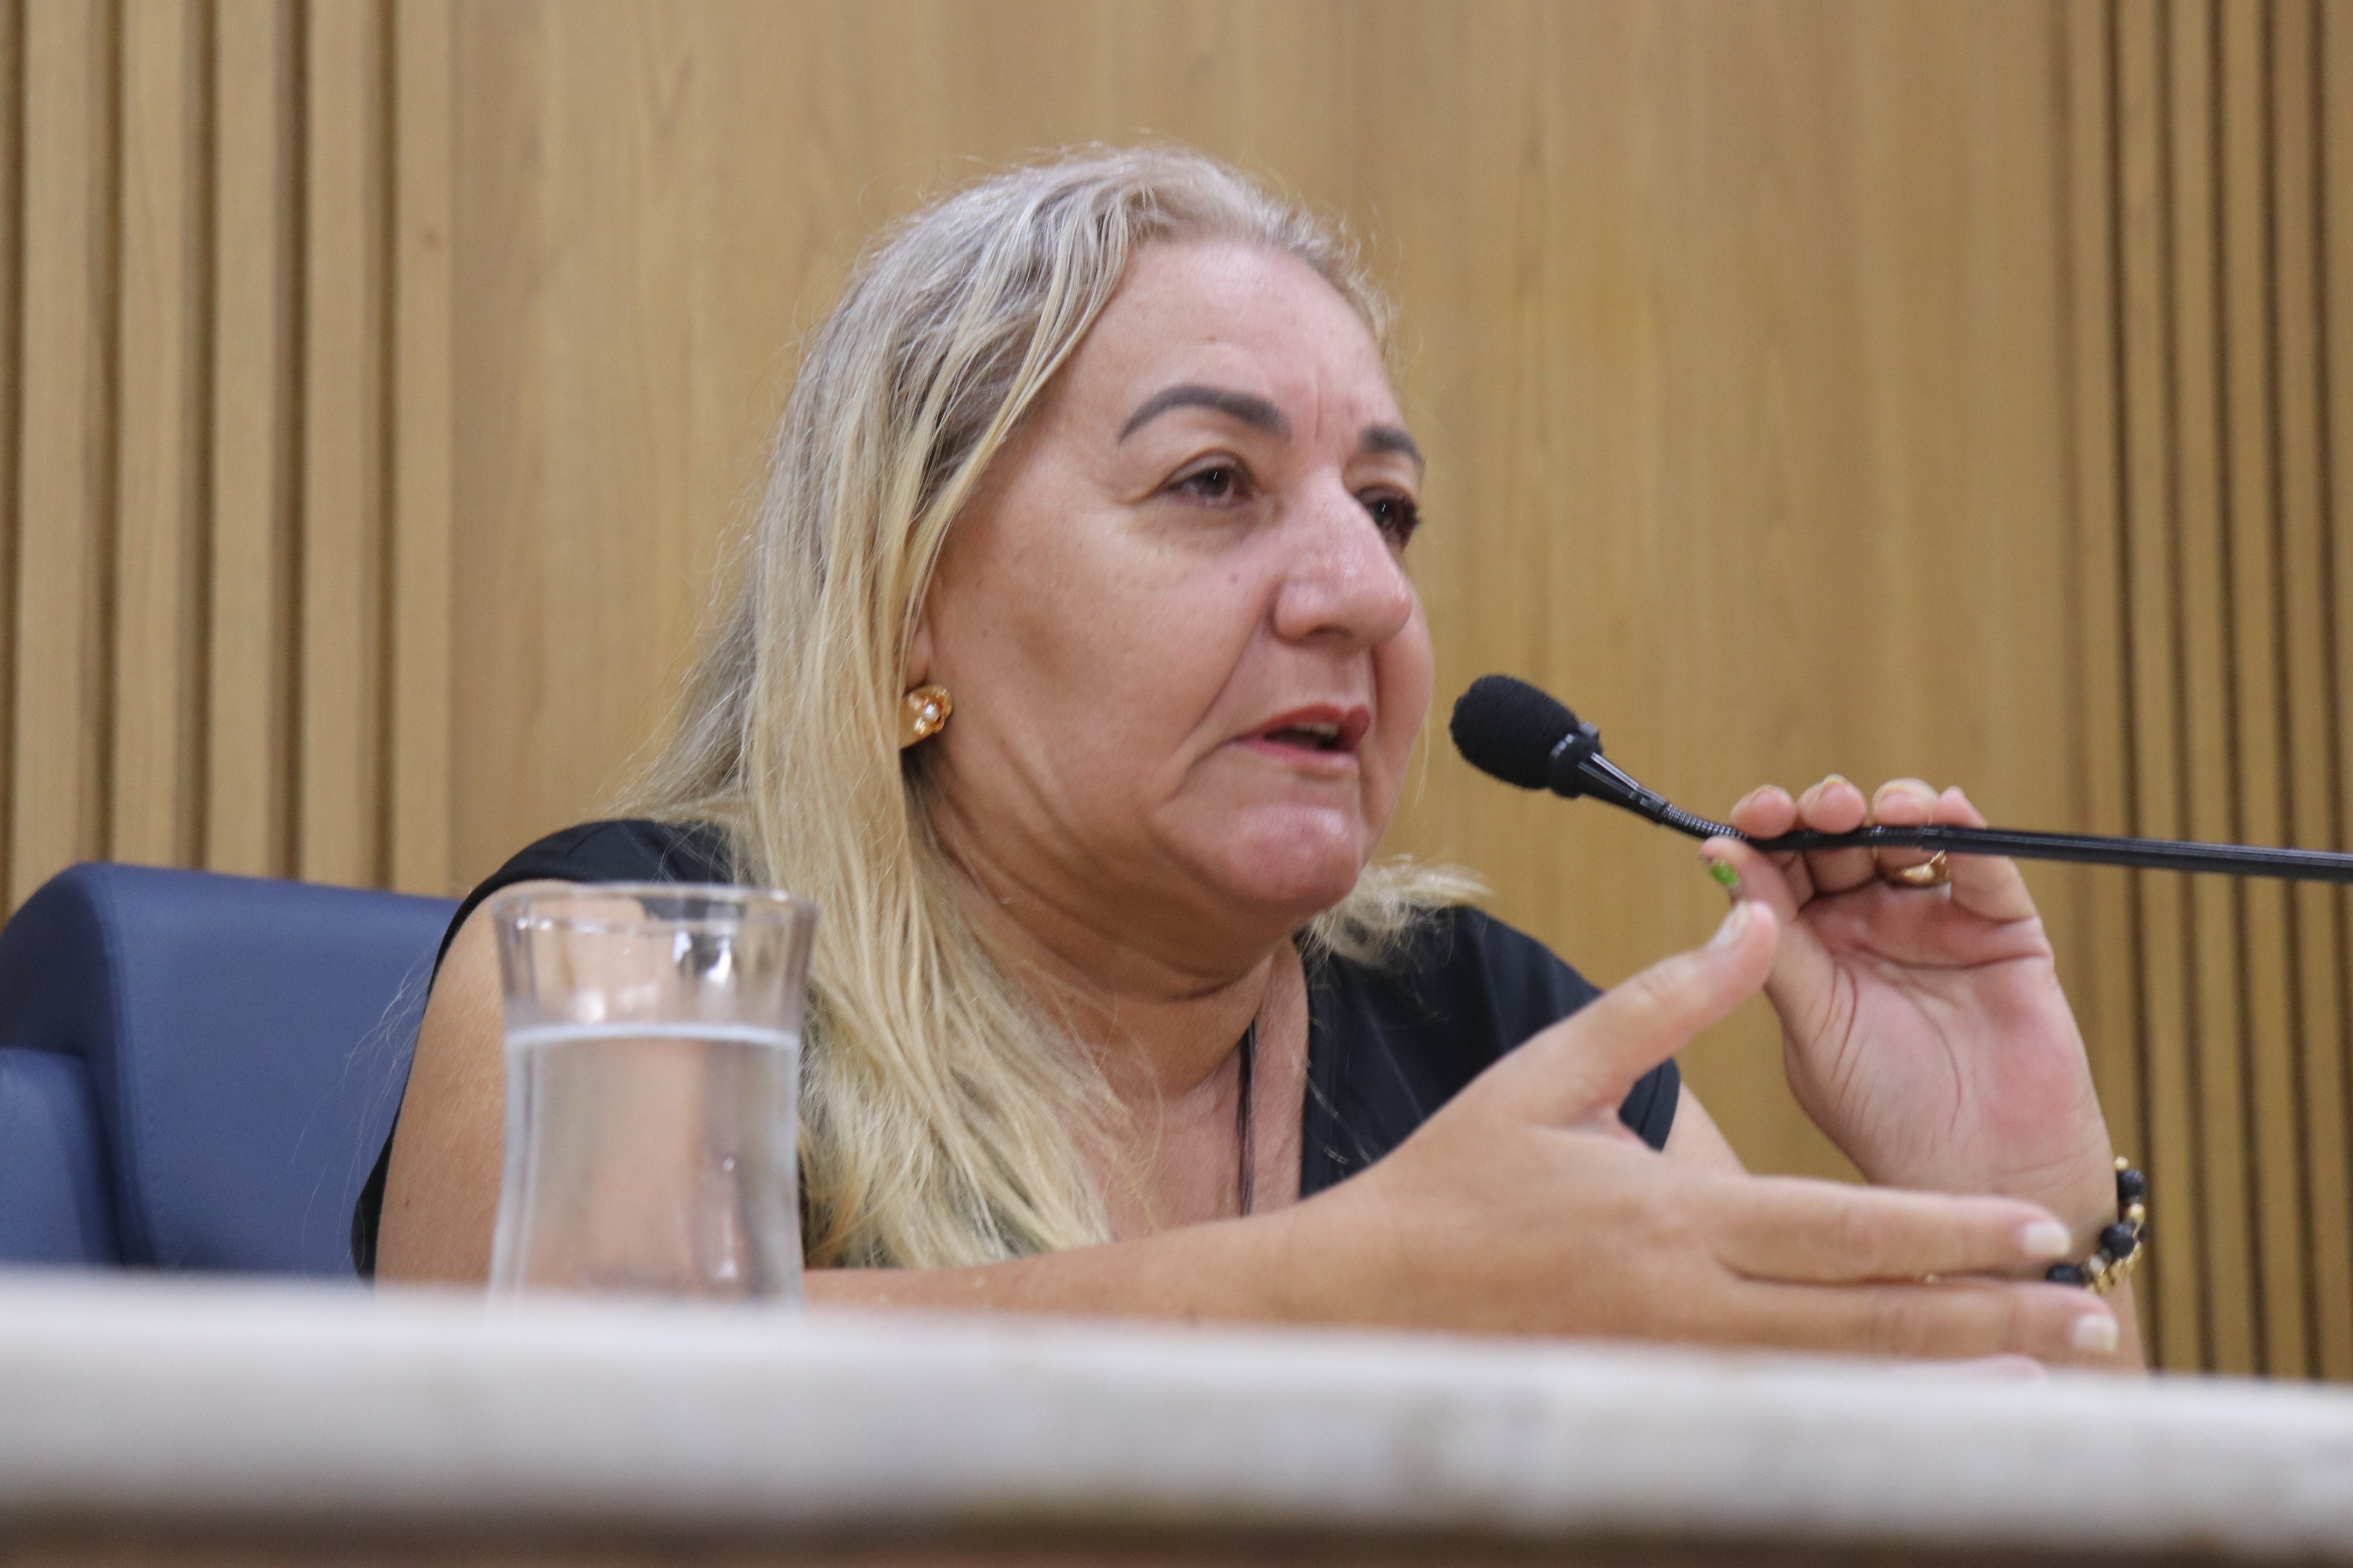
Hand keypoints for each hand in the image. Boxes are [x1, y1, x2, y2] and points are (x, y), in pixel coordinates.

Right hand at [1280, 900, 2121, 1361]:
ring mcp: (1678, 1367)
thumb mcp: (1552, 1070)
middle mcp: (1692, 1305)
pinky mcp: (1659, 1397)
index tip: (2034, 1232)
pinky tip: (1929, 1409)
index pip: (1846, 1234)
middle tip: (2089, 1319)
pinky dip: (1872, 1411)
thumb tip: (1753, 914)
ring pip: (1844, 1384)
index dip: (1950, 1236)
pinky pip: (1790, 1414)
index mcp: (1675, 1216)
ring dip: (1952, 1377)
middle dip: (1991, 1321)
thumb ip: (1664, 998)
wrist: (1369, 1299)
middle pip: (1871, 1324)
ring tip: (2043, 1372)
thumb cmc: (1457, 1177)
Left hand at [1709, 779, 2116, 1244]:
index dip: (1768, 833)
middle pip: (1842, 842)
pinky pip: (1984, 869)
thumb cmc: (1884, 1117)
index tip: (1755, 815)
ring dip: (1892, 811)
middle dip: (1827, 814)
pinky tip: (1946, 810)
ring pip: (1910, 840)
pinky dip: (1966, 834)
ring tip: (1883, 810)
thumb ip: (1774, 945)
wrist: (1977, 1178)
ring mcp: (1935, 923)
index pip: (1782, 869)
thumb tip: (1719, 856)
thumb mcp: (1813, 1026)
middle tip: (1821, 808)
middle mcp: (1869, 926)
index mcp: (1810, 948)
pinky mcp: (2003, 932)